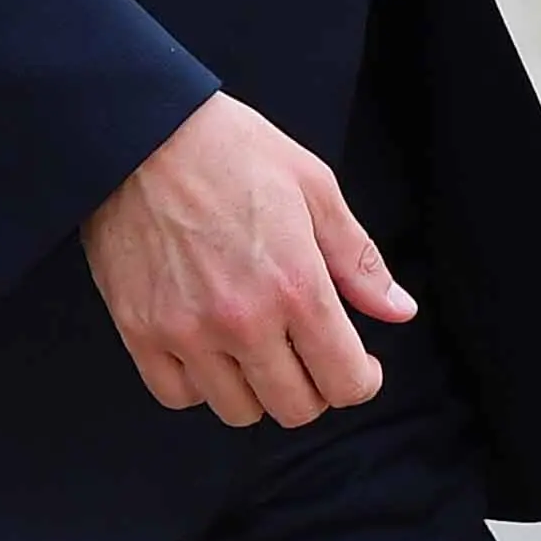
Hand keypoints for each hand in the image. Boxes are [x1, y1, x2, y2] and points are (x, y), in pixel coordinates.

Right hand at [81, 92, 416, 430]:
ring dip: (257, 387)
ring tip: (257, 346)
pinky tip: (210, 347)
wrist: (141, 130)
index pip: (345, 381)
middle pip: (295, 408)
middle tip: (307, 352)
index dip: (362, 379)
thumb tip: (398, 311)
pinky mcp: (141, 331)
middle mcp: (243, 320)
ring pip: (239, 410)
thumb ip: (358, 259)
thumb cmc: (230, 149)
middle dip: (315, 387)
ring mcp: (187, 331)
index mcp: (296, 284)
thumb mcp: (314, 186)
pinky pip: (178, 395)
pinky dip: (199, 384)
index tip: (358, 365)